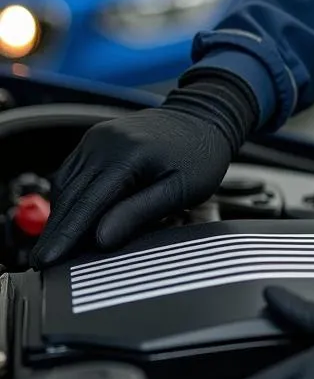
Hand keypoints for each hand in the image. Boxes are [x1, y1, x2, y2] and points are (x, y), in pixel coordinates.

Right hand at [31, 73, 257, 268]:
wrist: (204, 116)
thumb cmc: (200, 155)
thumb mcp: (182, 189)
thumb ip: (141, 212)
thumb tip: (101, 239)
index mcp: (129, 155)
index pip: (88, 204)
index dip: (66, 236)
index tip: (47, 261)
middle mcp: (106, 142)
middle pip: (71, 195)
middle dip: (56, 231)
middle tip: (44, 262)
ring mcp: (99, 137)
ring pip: (67, 183)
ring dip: (61, 214)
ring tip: (58, 245)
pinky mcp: (97, 137)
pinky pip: (74, 171)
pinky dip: (71, 195)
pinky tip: (73, 216)